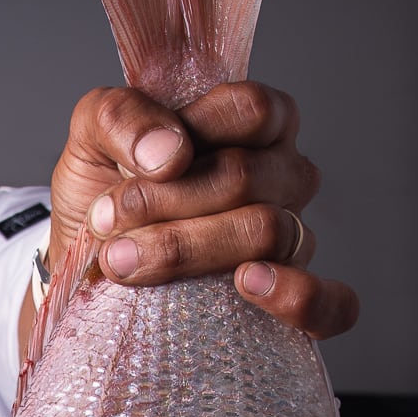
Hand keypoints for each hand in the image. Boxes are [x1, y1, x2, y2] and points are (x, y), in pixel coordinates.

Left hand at [46, 80, 357, 339]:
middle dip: (166, 202)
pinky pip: (332, 304)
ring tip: (125, 262)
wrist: (85, 270)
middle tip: (108, 223)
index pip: (254, 111)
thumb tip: (169, 152)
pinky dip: (299, 297)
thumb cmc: (101, 194)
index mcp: (251, 125)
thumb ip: (122, 119)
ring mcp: (292, 239)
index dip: (193, 132)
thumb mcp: (91, 136)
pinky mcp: (293, 301)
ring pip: (269, 233)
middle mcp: (282, 177)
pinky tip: (248, 286)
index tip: (129, 166)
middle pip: (250, 178)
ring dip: (186, 249)